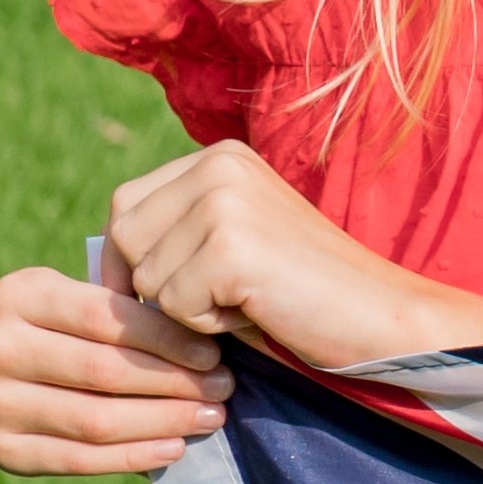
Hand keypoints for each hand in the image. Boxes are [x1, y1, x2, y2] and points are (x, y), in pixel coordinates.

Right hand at [0, 256, 229, 478]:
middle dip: (173, 382)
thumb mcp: (103, 302)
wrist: (41, 379)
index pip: (102, 317)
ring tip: (210, 417)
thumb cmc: (92, 333)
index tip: (215, 354)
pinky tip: (176, 448)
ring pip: (94, 419)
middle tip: (221, 389)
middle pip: (101, 370)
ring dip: (163, 421)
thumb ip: (136, 309)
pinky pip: (79, 458)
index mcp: (17, 294)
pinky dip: (134, 456)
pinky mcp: (2, 447)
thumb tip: (208, 336)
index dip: (165, 338)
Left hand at [100, 140, 482, 375]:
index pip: (127, 205)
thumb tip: (97, 268)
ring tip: (249, 303)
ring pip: (146, 275)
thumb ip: (178, 234)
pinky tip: (259, 313)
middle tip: (222, 301)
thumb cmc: (308, 295)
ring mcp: (224, 202)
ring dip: (187, 308)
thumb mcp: (234, 243)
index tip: (168, 296)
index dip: (134, 259)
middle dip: (156, 284)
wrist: (385, 319)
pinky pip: (173, 305)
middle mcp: (218, 165)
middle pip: (125, 237)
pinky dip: (209, 327)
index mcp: (220, 157)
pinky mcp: (230, 247)